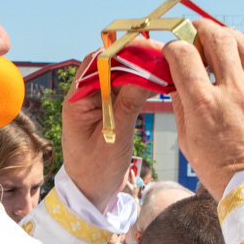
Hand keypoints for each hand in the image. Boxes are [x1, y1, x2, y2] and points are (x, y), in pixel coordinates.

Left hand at [59, 53, 156, 211]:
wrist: (91, 194)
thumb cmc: (95, 171)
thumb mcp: (113, 139)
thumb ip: (127, 105)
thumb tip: (146, 73)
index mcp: (77, 100)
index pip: (97, 62)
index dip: (122, 51)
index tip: (147, 48)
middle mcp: (86, 96)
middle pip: (111, 64)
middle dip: (136, 56)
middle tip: (163, 54)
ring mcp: (99, 102)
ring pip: (122, 75)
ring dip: (142, 69)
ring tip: (166, 65)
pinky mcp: (112, 110)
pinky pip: (128, 89)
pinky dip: (143, 83)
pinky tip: (161, 82)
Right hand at [163, 21, 243, 199]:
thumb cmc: (219, 169)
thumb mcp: (188, 140)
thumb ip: (180, 103)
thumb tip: (175, 77)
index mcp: (205, 105)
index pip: (183, 53)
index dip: (173, 45)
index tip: (172, 50)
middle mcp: (234, 91)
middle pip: (216, 37)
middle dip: (199, 28)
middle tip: (193, 31)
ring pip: (243, 42)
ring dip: (225, 35)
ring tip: (217, 40)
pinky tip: (240, 62)